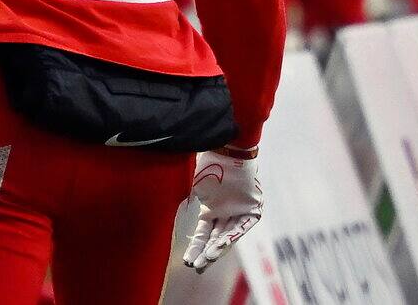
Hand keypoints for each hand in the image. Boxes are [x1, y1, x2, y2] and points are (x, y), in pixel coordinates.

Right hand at [184, 147, 262, 272]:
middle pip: (215, 238)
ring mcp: (239, 212)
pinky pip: (242, 227)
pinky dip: (231, 236)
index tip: (187, 261)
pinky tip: (219, 247)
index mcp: (210, 209)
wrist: (227, 149)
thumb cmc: (208, 164)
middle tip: (196, 268)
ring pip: (228, 236)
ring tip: (206, 260)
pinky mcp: (252, 209)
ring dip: (217, 248)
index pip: (203, 233)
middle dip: (205, 254)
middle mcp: (225, 213)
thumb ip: (186, 202)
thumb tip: (165, 212)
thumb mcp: (193, 187)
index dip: (195, 247)